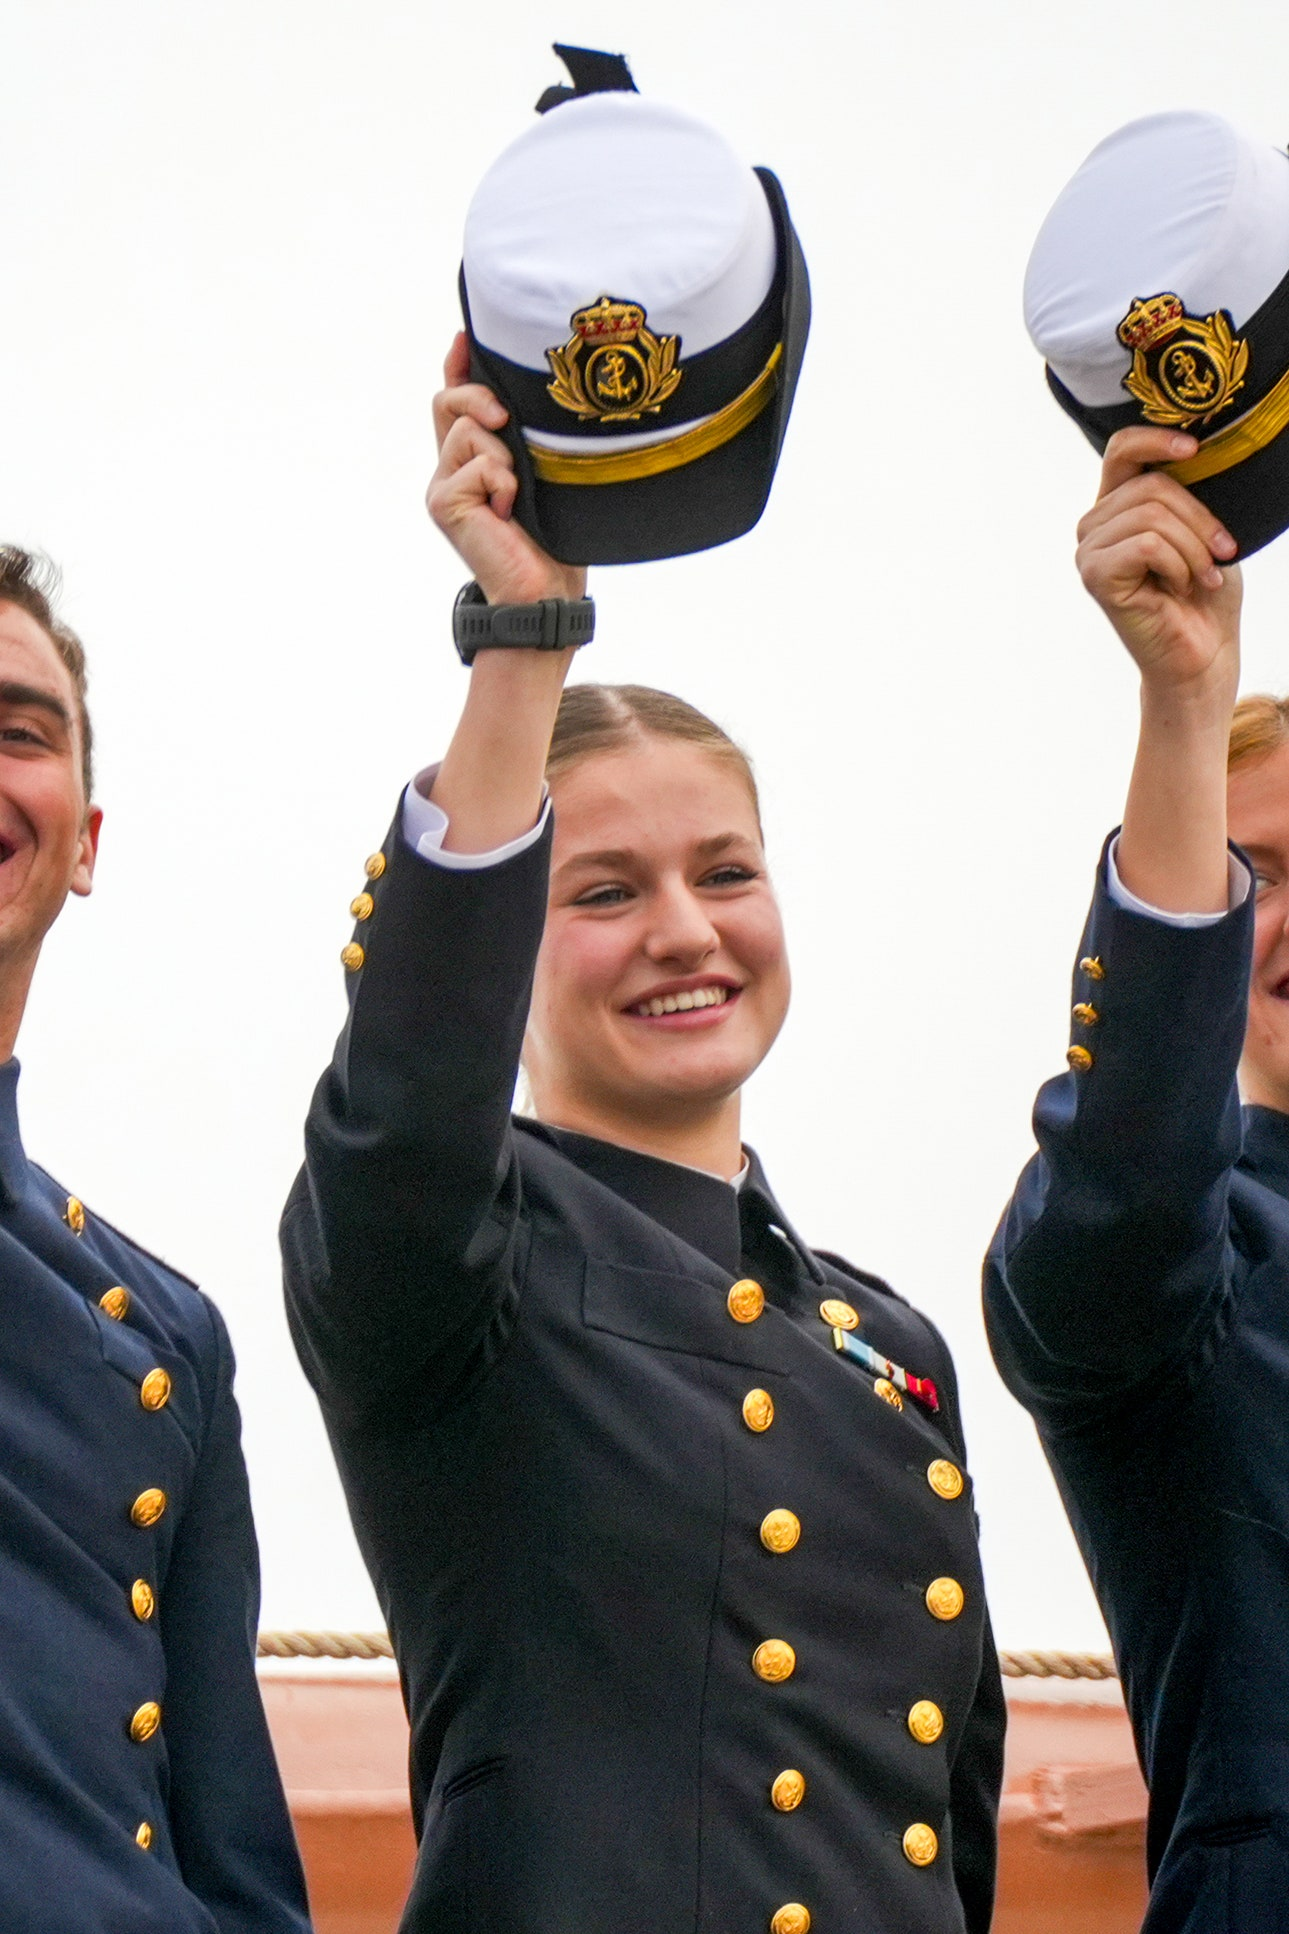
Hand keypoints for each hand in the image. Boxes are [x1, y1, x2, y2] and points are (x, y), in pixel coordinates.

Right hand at [426, 334, 587, 606]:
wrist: (543, 588)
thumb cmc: (553, 536)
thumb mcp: (544, 472)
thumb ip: (527, 438)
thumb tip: (534, 394)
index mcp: (475, 458)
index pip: (456, 400)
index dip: (458, 365)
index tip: (465, 336)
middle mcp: (452, 468)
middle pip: (449, 401)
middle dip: (478, 397)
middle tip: (505, 419)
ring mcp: (443, 485)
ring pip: (468, 431)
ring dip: (504, 456)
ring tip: (517, 492)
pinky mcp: (443, 502)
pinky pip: (476, 463)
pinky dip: (501, 480)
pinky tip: (508, 509)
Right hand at [1076, 426, 1241, 696]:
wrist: (1202, 653)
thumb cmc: (1204, 593)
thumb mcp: (1202, 528)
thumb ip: (1187, 491)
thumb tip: (1199, 452)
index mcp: (1119, 505)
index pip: (1122, 449)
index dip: (1156, 438)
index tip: (1195, 450)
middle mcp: (1096, 524)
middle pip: (1152, 485)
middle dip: (1200, 518)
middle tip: (1222, 551)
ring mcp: (1090, 551)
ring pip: (1152, 515)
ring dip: (1193, 548)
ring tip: (1201, 576)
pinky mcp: (1095, 576)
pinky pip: (1146, 544)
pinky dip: (1177, 565)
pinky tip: (1181, 587)